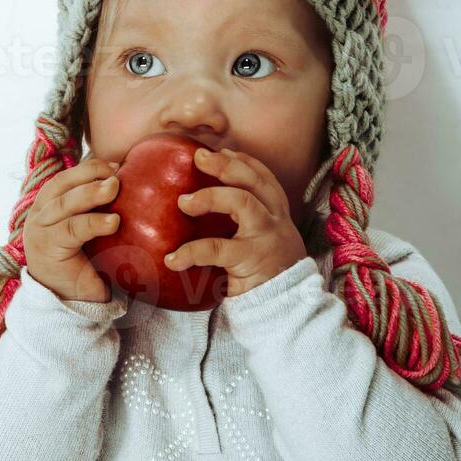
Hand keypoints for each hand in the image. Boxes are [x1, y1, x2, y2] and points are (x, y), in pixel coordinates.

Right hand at [22, 157, 120, 303]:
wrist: (71, 301)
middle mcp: (40, 214)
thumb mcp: (91, 229)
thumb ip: (100, 208)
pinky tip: (113, 222)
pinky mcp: (46, 248)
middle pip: (62, 185)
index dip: (88, 168)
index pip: (65, 178)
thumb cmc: (85, 261)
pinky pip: (71, 230)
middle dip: (89, 175)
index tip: (115, 165)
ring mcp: (40, 230)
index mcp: (49, 205)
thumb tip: (132, 181)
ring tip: (114, 187)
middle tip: (116, 175)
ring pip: (64, 204)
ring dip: (90, 193)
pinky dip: (93, 222)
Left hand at [167, 147, 306, 297]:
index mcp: (277, 215)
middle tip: (198, 157)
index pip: (264, 178)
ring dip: (210, 196)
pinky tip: (173, 258)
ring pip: (242, 202)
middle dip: (226, 164)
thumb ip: (243, 227)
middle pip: (253, 181)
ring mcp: (265, 237)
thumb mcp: (263, 244)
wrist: (287, 310)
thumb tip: (201, 210)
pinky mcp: (251, 259)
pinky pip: (216, 248)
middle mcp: (275, 220)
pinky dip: (190, 252)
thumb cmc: (266, 276)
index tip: (223, 150)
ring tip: (183, 202)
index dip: (244, 161)